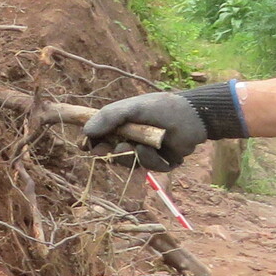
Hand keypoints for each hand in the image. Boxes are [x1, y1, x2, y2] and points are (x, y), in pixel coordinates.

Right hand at [81, 91, 207, 172]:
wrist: (192, 117)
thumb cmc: (160, 108)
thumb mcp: (131, 108)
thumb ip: (108, 117)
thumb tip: (85, 131)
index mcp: (123, 125)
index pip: (101, 136)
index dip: (91, 142)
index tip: (84, 146)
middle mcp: (133, 138)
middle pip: (111, 153)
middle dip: (108, 153)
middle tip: (103, 152)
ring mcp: (146, 151)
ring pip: (129, 163)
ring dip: (129, 156)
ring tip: (137, 146)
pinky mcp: (161, 162)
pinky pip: (149, 168)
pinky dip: (150, 160)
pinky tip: (155, 149)